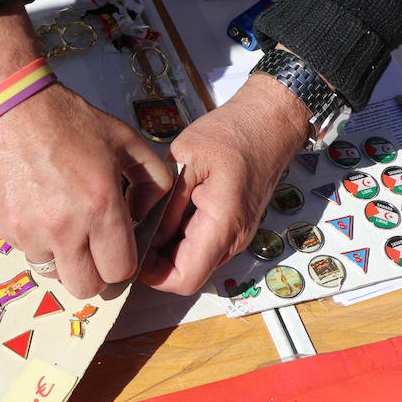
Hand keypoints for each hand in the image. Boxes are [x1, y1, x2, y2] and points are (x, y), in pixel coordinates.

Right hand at [0, 85, 173, 298]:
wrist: (5, 105)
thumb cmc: (67, 119)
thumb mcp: (125, 139)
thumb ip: (154, 180)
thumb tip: (146, 214)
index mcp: (100, 207)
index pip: (120, 271)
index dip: (122, 262)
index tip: (116, 247)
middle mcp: (64, 228)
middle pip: (86, 287)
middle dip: (94, 272)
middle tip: (91, 247)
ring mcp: (27, 231)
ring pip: (52, 270)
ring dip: (60, 255)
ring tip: (59, 219)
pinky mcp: (0, 228)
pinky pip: (24, 250)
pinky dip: (33, 237)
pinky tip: (34, 204)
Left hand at [140, 74, 309, 294]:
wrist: (270, 122)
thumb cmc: (231, 133)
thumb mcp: (186, 159)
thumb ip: (164, 202)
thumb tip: (141, 233)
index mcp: (222, 223)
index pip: (184, 279)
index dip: (153, 274)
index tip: (132, 249)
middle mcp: (234, 239)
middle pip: (188, 275)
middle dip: (156, 262)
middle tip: (133, 230)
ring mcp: (238, 236)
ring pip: (195, 263)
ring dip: (168, 251)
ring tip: (148, 218)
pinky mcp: (236, 227)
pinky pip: (205, 247)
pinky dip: (181, 239)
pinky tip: (168, 212)